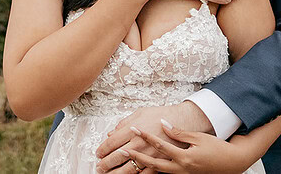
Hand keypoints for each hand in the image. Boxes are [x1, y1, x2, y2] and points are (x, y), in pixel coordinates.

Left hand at [96, 103, 210, 172]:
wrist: (182, 120)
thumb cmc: (161, 115)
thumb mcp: (140, 112)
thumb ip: (124, 123)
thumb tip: (112, 133)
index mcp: (132, 130)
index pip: (111, 143)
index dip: (102, 149)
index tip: (98, 153)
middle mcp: (139, 144)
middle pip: (117, 157)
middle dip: (106, 163)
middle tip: (100, 166)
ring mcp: (148, 155)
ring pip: (128, 169)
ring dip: (116, 173)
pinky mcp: (159, 162)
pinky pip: (144, 173)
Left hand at [126, 121, 253, 173]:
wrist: (232, 162)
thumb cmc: (217, 148)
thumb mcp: (198, 137)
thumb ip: (179, 133)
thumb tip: (163, 124)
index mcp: (184, 158)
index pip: (160, 145)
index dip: (146, 136)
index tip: (135, 129)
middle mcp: (181, 169)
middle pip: (153, 164)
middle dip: (137, 157)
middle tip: (123, 151)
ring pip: (157, 172)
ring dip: (142, 167)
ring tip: (128, 162)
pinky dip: (153, 172)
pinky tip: (143, 168)